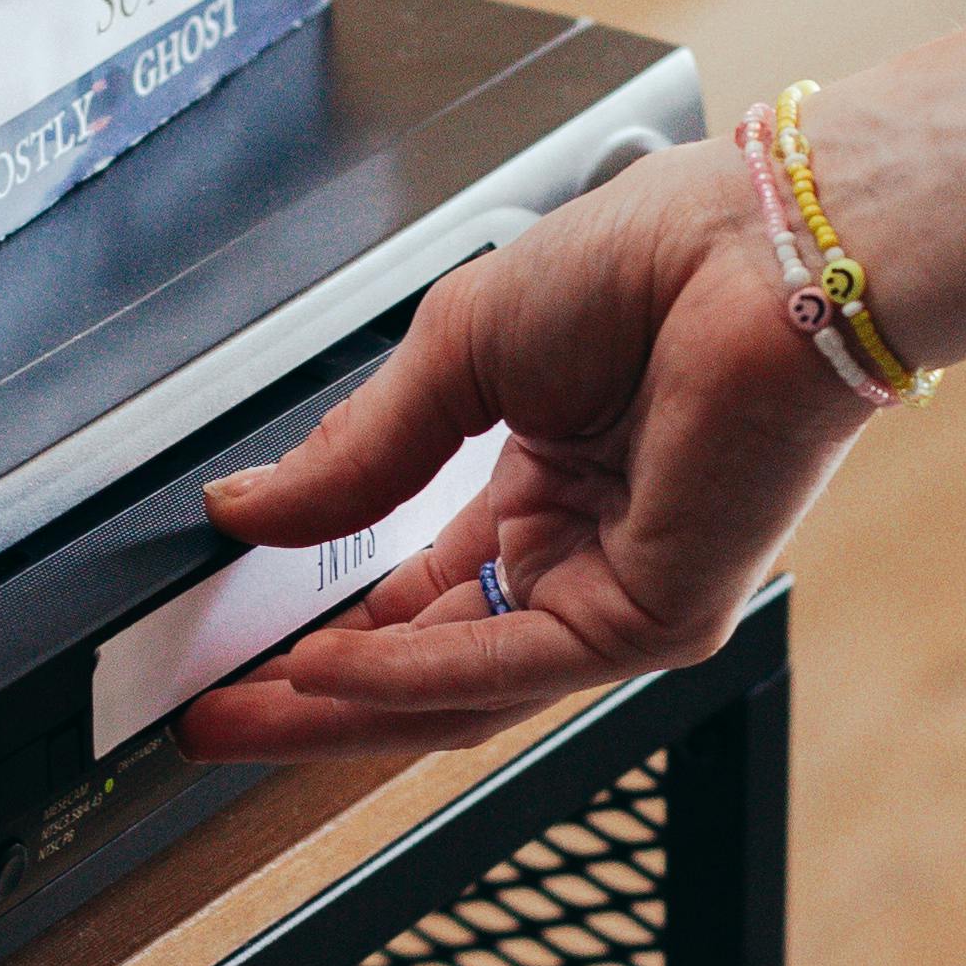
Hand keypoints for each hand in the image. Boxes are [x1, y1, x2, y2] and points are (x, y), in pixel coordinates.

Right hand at [175, 138, 873, 759]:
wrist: (753, 249)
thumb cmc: (653, 264)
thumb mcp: (456, 354)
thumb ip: (358, 453)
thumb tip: (250, 510)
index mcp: (547, 485)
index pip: (419, 596)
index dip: (324, 629)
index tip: (232, 648)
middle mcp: (585, 552)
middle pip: (428, 665)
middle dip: (313, 696)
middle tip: (212, 711)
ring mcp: (620, 594)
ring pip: (457, 687)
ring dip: (340, 708)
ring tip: (239, 715)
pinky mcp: (652, 619)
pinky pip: (503, 664)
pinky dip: (405, 675)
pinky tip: (326, 671)